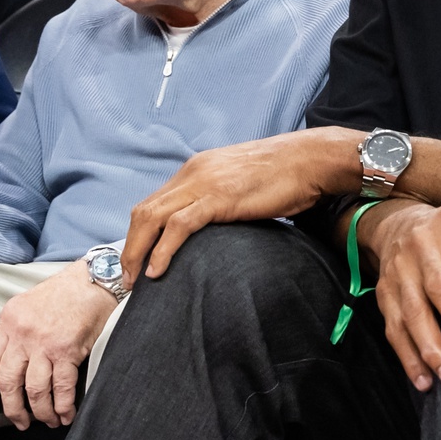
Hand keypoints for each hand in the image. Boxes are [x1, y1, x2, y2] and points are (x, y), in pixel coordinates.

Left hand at [0, 261, 116, 428]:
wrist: (97, 279)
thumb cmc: (70, 289)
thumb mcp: (30, 303)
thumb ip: (19, 330)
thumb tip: (16, 360)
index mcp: (10, 321)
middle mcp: (23, 334)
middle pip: (9, 381)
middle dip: (14, 409)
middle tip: (21, 421)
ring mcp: (45, 344)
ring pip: (35, 389)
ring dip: (41, 411)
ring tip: (48, 420)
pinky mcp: (68, 350)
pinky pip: (62, 386)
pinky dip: (64, 404)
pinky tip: (66, 413)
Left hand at [125, 128, 359, 281]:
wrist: (313, 160)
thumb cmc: (289, 174)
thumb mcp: (244, 182)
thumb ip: (224, 197)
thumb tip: (217, 223)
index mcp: (198, 169)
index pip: (155, 202)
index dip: (141, 234)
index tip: (138, 259)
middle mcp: (194, 173)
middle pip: (144, 211)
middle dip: (130, 247)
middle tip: (128, 277)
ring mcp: (205, 184)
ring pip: (152, 218)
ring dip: (137, 252)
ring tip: (135, 279)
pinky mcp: (219, 198)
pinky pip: (178, 226)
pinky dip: (162, 249)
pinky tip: (157, 270)